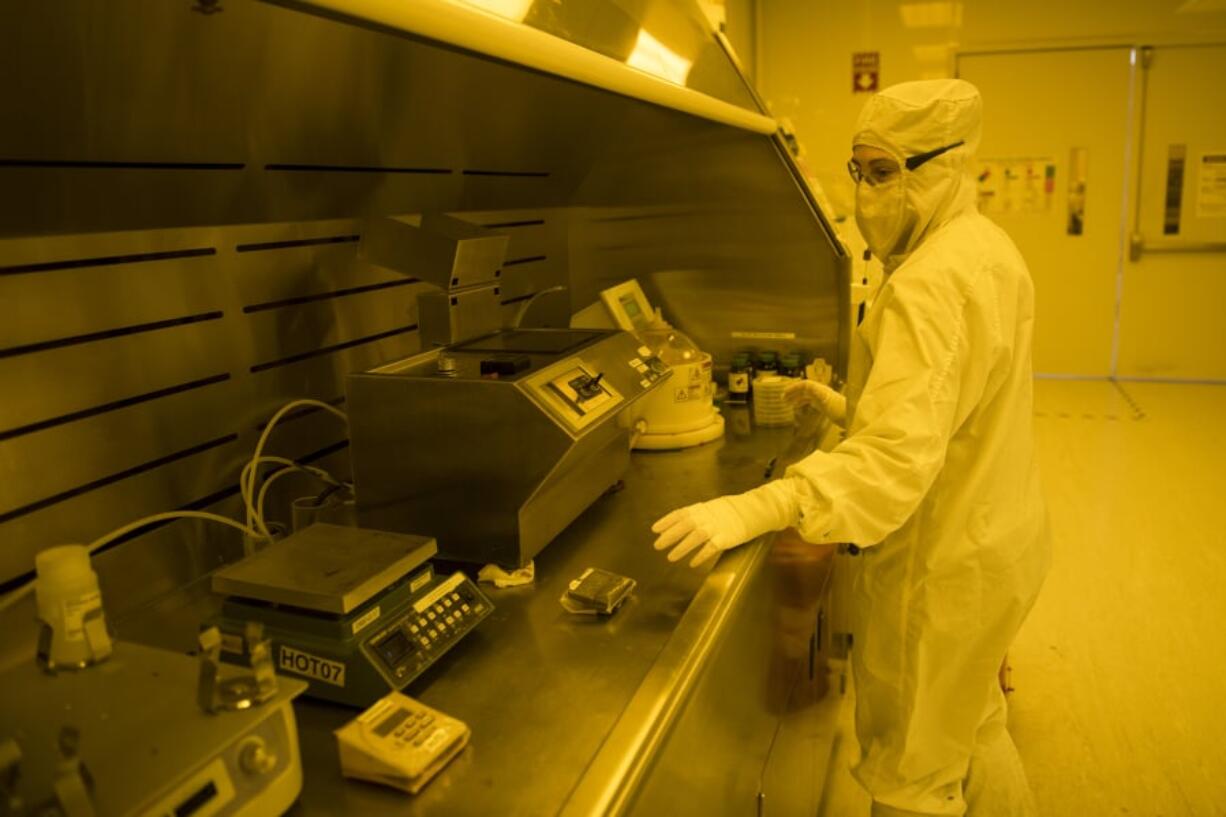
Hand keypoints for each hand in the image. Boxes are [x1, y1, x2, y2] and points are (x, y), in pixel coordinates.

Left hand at [651, 481, 798, 567]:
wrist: (755, 510)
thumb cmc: (732, 510)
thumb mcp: (713, 507)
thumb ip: (698, 514)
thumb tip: (680, 522)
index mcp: (703, 508)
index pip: (681, 513)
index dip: (667, 521)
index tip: (654, 529)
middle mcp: (708, 516)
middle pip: (685, 525)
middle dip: (669, 535)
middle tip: (657, 546)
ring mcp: (718, 526)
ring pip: (695, 536)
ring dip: (681, 547)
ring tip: (670, 558)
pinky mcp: (727, 538)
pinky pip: (711, 547)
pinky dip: (701, 555)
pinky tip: (692, 563)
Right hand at [783, 380, 846, 423]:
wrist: (853, 418)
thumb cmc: (842, 410)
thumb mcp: (828, 400)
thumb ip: (817, 392)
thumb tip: (806, 384)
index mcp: (821, 390)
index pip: (805, 384)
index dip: (794, 388)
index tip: (784, 394)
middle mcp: (822, 392)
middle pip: (804, 389)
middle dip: (793, 393)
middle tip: (782, 399)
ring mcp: (823, 398)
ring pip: (807, 395)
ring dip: (796, 398)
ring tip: (787, 403)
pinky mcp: (825, 405)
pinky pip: (811, 401)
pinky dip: (802, 403)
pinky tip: (798, 408)